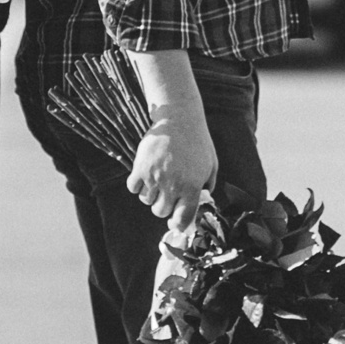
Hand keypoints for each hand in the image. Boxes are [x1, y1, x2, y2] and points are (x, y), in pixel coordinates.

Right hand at [128, 109, 218, 225]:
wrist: (179, 119)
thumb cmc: (197, 142)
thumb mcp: (211, 165)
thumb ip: (208, 185)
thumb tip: (202, 200)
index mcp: (192, 187)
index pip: (183, 218)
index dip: (178, 224)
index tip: (175, 222)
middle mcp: (173, 185)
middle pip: (160, 212)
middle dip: (163, 206)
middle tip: (166, 194)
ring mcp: (155, 177)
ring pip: (146, 201)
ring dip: (151, 195)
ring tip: (157, 179)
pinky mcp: (140, 168)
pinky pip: (133, 188)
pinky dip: (137, 185)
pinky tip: (145, 174)